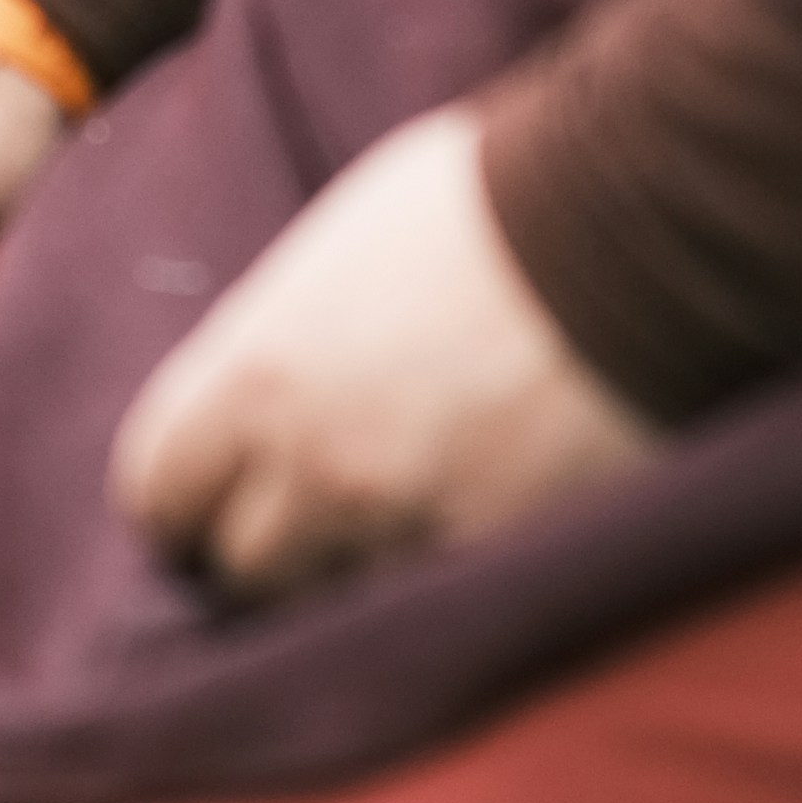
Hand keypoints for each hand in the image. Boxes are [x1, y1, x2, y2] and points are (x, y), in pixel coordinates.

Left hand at [108, 107, 658, 599]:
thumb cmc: (490, 198)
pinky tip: (476, 529)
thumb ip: (282, 333)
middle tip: (312, 516)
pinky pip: (437, 604)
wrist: (643, 223)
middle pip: (242, 565)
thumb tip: (265, 379)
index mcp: (257, 375)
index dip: (183, 498)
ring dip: (359, 572)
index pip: (158, 489)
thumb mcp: (343, 243)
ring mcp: (407, 525)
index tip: (207, 499)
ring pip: (338, 602)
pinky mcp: (499, 560)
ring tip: (404, 519)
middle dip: (270, 543)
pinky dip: (445, 579)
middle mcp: (315, 466)